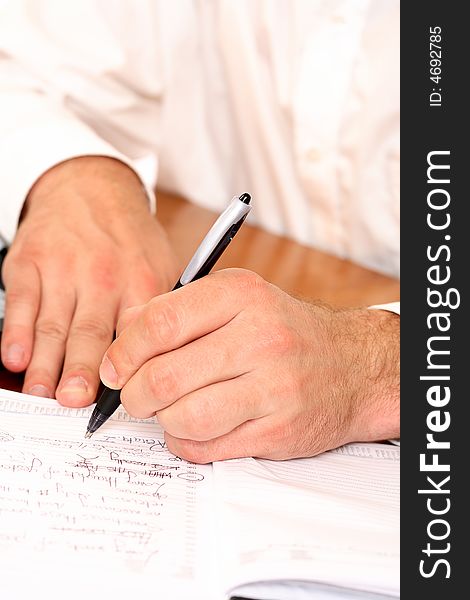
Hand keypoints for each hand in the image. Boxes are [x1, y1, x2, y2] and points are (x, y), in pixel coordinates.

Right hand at [1, 157, 177, 405]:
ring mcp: (64, 269)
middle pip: (91, 333)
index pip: (135, 335)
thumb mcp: (161, 266)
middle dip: (81, 371)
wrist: (91, 188)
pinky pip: (21, 303)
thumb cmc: (129, 238)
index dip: (127, 371)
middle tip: (74, 403)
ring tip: (41, 394)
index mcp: (141, 283)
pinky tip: (14, 358)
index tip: (122, 399)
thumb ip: (158, 311)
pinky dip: (15, 333)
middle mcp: (103, 277)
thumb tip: (158, 363)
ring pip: (53, 325)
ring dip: (44, 364)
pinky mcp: (31, 262)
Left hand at [100, 269, 399, 462]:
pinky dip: (185, 442)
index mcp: (242, 296)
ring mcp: (273, 387)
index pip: (160, 323)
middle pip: (164, 377)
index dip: (123, 351)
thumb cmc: (283, 332)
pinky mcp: (279, 430)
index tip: (115, 366)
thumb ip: (178, 310)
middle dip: (134, 394)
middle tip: (134, 395)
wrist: (350, 365)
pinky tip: (194, 428)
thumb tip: (124, 338)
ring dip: (161, 420)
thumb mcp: (236, 299)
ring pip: (183, 418)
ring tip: (167, 411)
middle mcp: (260, 337)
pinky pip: (207, 448)